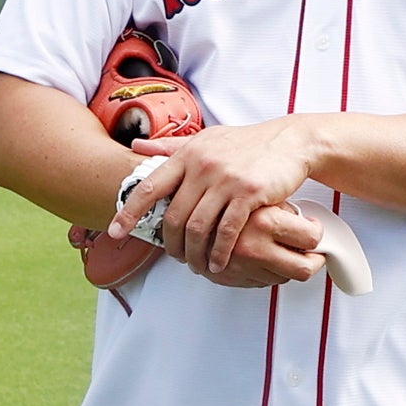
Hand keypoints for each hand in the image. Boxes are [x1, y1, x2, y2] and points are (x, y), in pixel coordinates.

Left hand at [118, 119, 328, 285]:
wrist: (290, 141)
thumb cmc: (244, 144)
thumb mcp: (206, 139)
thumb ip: (169, 146)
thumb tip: (135, 147)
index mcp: (187, 154)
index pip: (150, 187)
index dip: (129, 212)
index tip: (115, 232)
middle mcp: (202, 165)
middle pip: (174, 216)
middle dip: (171, 244)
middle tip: (175, 258)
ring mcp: (226, 179)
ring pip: (199, 227)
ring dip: (194, 253)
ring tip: (196, 265)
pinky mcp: (250, 193)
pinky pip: (228, 230)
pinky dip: (220, 251)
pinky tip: (218, 263)